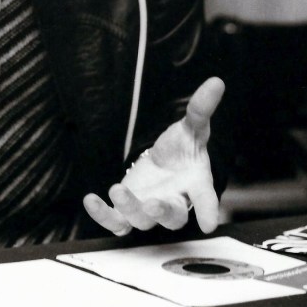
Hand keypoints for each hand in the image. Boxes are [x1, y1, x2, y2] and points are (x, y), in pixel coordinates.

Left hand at [83, 77, 224, 235]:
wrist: (163, 164)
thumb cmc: (182, 149)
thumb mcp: (192, 126)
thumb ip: (201, 109)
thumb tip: (216, 82)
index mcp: (195, 184)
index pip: (205, 199)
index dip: (208, 211)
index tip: (208, 224)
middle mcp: (174, 202)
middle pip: (172, 217)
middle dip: (163, 213)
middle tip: (153, 205)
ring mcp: (148, 210)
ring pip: (141, 220)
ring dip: (129, 207)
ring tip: (117, 189)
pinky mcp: (127, 211)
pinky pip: (115, 221)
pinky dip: (102, 215)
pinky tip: (90, 200)